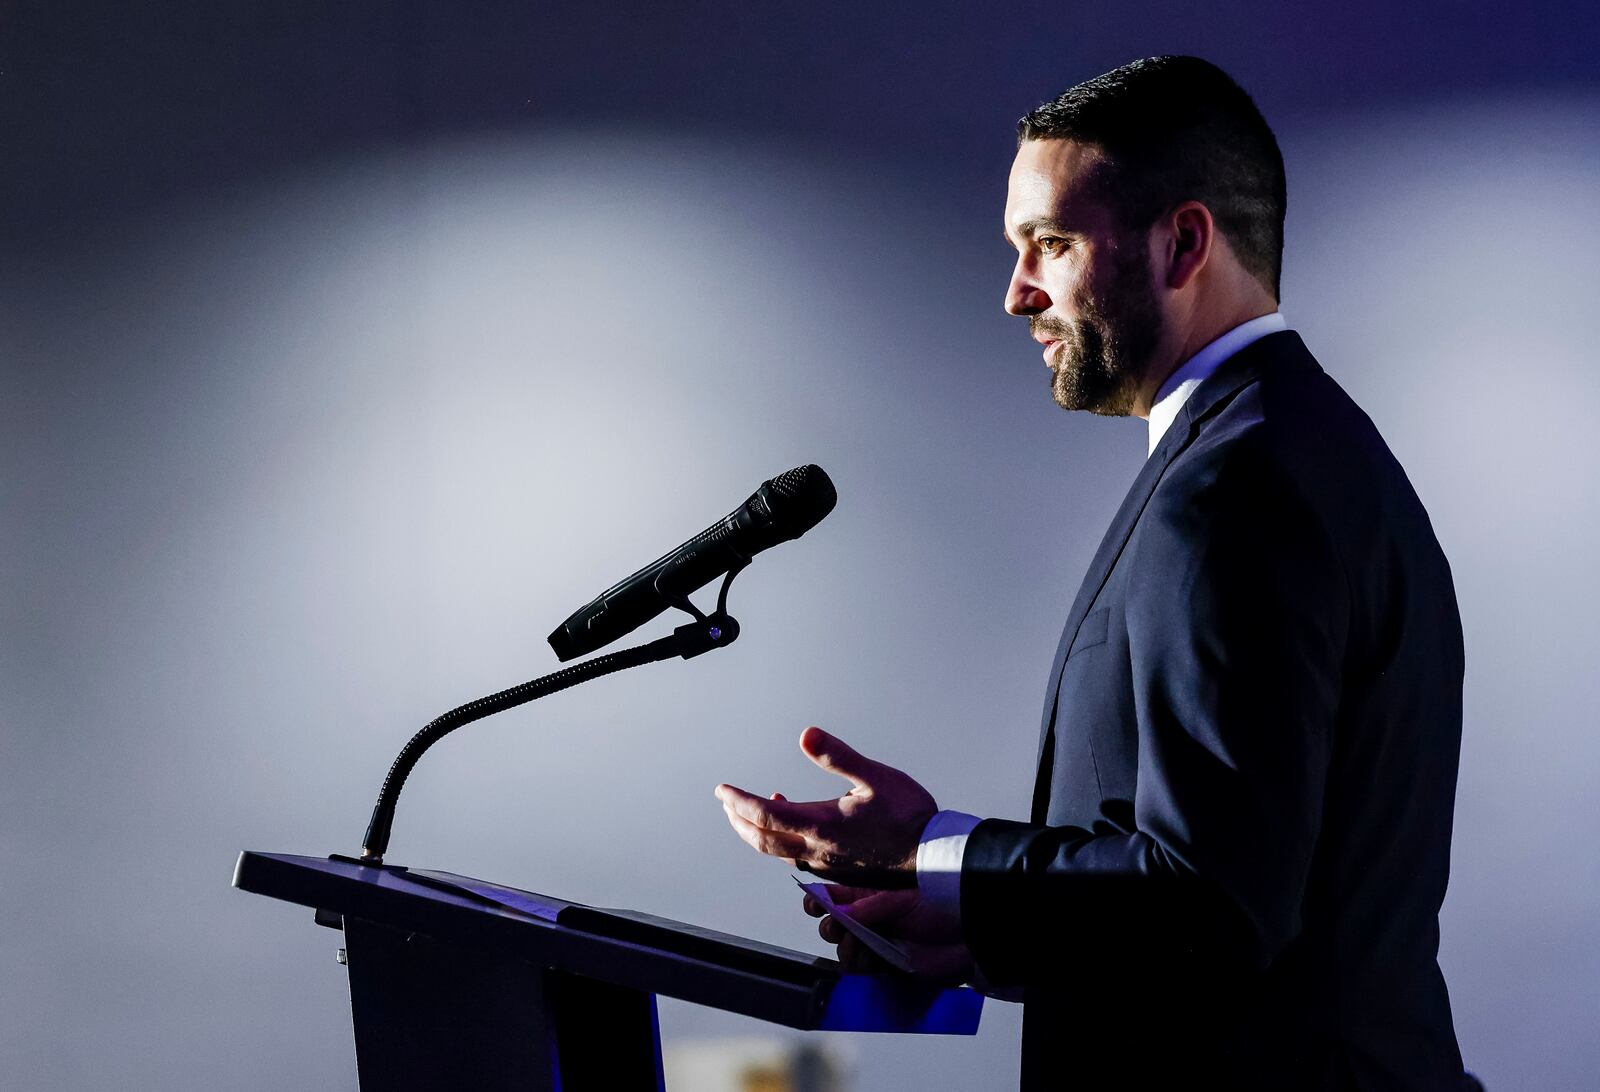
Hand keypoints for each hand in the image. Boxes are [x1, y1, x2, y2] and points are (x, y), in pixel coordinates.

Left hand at [714, 726, 936, 879]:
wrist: (933, 856)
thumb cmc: (909, 815)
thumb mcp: (875, 776)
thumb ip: (838, 756)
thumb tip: (806, 733)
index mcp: (820, 824)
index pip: (764, 814)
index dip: (738, 801)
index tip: (721, 789)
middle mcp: (817, 849)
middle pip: (762, 840)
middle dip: (738, 820)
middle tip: (726, 802)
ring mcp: (826, 864)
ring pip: (777, 852)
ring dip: (756, 833)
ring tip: (748, 814)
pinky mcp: (838, 871)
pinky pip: (797, 858)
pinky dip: (781, 841)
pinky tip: (793, 825)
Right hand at [804, 884, 972, 983]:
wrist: (968, 932)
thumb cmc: (939, 904)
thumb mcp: (903, 898)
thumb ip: (872, 906)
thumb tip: (842, 913)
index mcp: (869, 896)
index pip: (834, 897)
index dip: (819, 901)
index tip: (813, 906)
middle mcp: (869, 920)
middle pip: (833, 926)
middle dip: (831, 928)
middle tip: (839, 929)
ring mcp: (877, 944)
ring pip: (844, 952)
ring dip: (846, 950)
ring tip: (861, 945)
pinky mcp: (887, 967)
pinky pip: (862, 973)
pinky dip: (860, 968)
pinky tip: (870, 960)